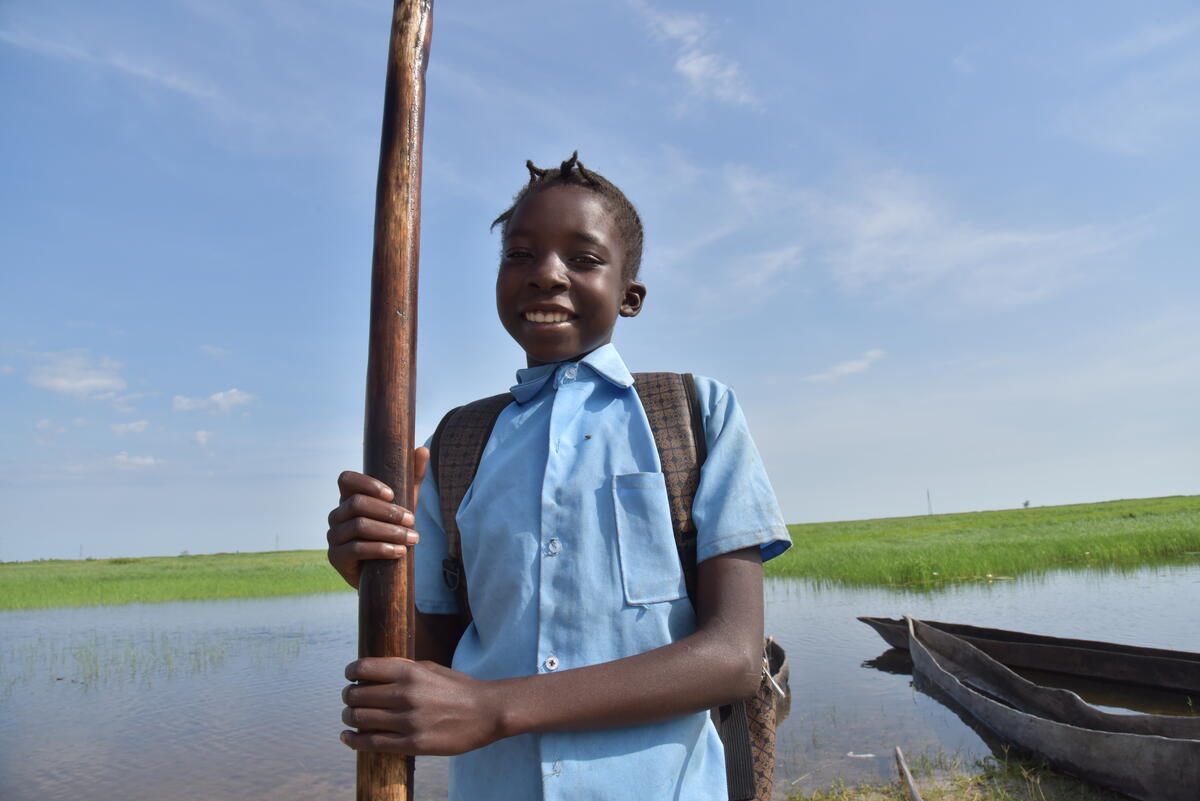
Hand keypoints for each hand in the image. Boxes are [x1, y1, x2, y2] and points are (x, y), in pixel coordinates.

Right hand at [326, 447, 428, 588]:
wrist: (383, 571)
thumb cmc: (392, 530)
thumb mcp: (404, 503)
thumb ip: (412, 478)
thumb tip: (422, 449)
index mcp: (349, 498)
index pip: (346, 479)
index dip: (366, 483)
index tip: (391, 494)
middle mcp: (337, 515)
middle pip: (357, 504)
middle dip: (388, 512)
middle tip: (412, 520)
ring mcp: (333, 536)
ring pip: (359, 526)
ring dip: (390, 532)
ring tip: (413, 538)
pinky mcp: (336, 557)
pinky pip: (356, 549)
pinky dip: (381, 549)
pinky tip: (399, 552)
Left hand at [340, 658, 505, 755]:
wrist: (487, 712)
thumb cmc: (458, 688)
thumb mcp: (431, 668)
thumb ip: (401, 668)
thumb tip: (370, 672)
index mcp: (410, 672)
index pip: (364, 669)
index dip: (351, 672)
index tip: (350, 676)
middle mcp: (406, 695)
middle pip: (358, 695)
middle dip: (349, 696)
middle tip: (350, 698)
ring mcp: (409, 721)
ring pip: (361, 719)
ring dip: (349, 716)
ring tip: (350, 716)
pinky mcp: (413, 744)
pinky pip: (372, 743)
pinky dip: (354, 740)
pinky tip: (348, 736)